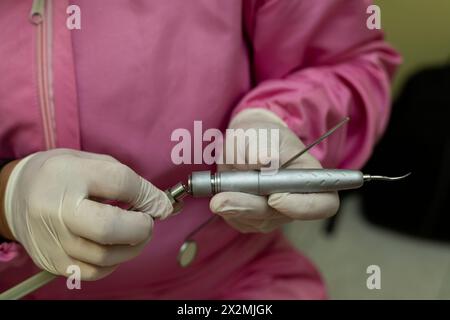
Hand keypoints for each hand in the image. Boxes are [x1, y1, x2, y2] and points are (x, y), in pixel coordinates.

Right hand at [3, 149, 172, 279]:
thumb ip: (130, 182)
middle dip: (141, 228)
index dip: (149, 196)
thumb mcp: (94, 163)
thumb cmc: (64, 175)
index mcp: (69, 174)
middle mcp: (56, 209)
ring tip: (134, 234)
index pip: (121, 183)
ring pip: (105, 256)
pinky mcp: (51, 261)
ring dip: (132, 247)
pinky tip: (114, 247)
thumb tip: (162, 206)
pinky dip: (114, 261)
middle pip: (110, 228)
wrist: (16, 194)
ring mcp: (52, 239)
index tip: (161, 203)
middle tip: (148, 222)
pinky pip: (94, 272)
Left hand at [210, 109, 339, 232]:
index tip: (274, 197)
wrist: (246, 143)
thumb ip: (262, 145)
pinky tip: (223, 192)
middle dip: (248, 207)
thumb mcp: (262, 132)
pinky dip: (227, 209)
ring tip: (220, 188)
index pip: (323, 205)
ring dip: (233, 206)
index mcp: (310, 177)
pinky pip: (240, 222)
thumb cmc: (261, 135)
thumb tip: (263, 160)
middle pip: (279, 216)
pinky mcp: (255, 220)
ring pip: (255, 221)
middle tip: (220, 200)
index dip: (302, 207)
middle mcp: (297, 201)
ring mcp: (276, 214)